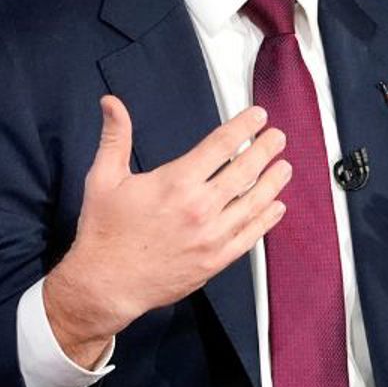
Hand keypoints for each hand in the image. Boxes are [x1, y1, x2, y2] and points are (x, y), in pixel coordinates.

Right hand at [43, 96, 290, 365]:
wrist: (106, 284)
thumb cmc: (104, 231)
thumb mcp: (103, 177)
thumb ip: (114, 137)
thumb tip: (111, 102)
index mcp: (176, 182)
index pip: (220, 146)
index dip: (243, 127)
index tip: (258, 116)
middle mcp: (199, 207)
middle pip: (244, 171)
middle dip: (265, 149)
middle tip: (278, 137)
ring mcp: (211, 236)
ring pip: (253, 203)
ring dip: (273, 182)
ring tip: (285, 167)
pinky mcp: (215, 260)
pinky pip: (249, 236)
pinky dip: (266, 220)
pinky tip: (276, 207)